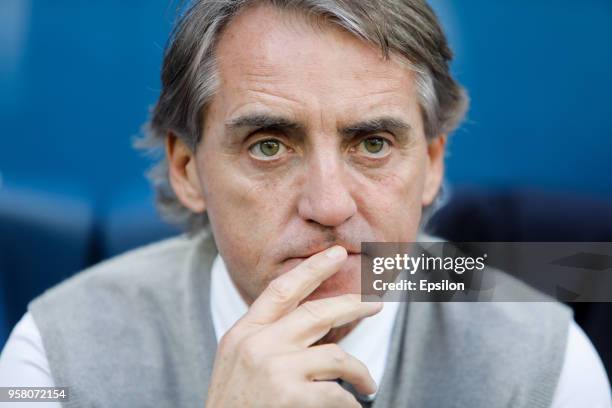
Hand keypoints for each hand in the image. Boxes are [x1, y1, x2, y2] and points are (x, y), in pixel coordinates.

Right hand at [205, 245, 382, 407]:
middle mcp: (257, 344)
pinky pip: (337, 393)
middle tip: (376, 304)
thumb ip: (264, 338)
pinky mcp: (289, 395)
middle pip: (317, 313)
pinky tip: (351, 406)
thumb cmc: (234, 405)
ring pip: (336, 356)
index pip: (281, 289)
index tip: (335, 254)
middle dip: (353, 306)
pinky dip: (350, 401)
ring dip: (360, 371)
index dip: (312, 269)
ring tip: (369, 385)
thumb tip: (308, 318)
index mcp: (243, 333)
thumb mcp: (237, 362)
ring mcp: (273, 368)